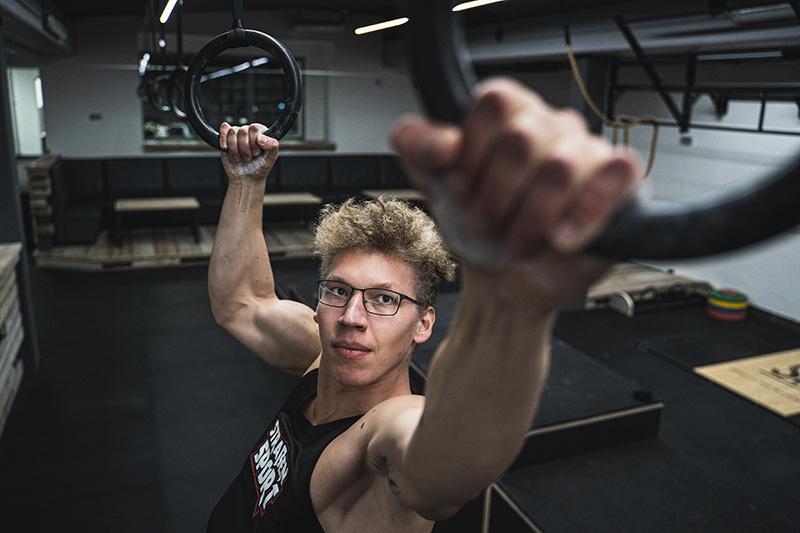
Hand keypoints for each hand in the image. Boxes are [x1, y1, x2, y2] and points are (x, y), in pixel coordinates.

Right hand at [219, 122, 278, 184]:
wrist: (246, 178)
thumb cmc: (259, 167)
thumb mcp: (271, 158)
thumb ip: (272, 145)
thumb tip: (261, 138)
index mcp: (262, 133)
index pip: (255, 128)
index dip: (254, 143)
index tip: (256, 153)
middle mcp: (249, 131)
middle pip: (243, 130)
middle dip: (245, 148)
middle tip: (249, 157)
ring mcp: (238, 134)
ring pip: (232, 132)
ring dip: (235, 149)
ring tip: (241, 156)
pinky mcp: (226, 137)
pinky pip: (224, 129)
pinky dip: (224, 140)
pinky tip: (227, 149)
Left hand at [391, 78, 642, 311]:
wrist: (504, 280)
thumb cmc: (478, 226)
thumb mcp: (433, 184)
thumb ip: (417, 145)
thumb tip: (449, 142)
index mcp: (509, 115)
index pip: (495, 100)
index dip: (473, 153)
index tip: (463, 185)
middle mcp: (552, 127)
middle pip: (522, 139)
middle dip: (495, 198)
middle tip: (490, 224)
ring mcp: (587, 153)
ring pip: (562, 165)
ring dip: (530, 218)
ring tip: (520, 240)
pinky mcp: (621, 185)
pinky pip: (618, 173)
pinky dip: (584, 214)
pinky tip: (561, 239)